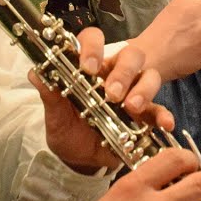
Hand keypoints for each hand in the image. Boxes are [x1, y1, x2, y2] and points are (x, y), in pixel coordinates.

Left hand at [32, 29, 172, 171]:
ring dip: (143, 89)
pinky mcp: (145, 115)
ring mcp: (133, 93)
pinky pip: (159, 109)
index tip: (88, 68)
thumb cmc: (68, 130)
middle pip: (130, 54)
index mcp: (91, 67)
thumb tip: (35, 73)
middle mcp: (114, 74)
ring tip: (132, 107)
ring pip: (149, 75)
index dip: (93, 47)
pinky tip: (164, 124)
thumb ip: (50, 95)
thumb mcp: (55, 115)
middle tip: (112, 93)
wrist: (80, 160)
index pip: (94, 40)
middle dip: (124, 71)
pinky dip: (163, 115)